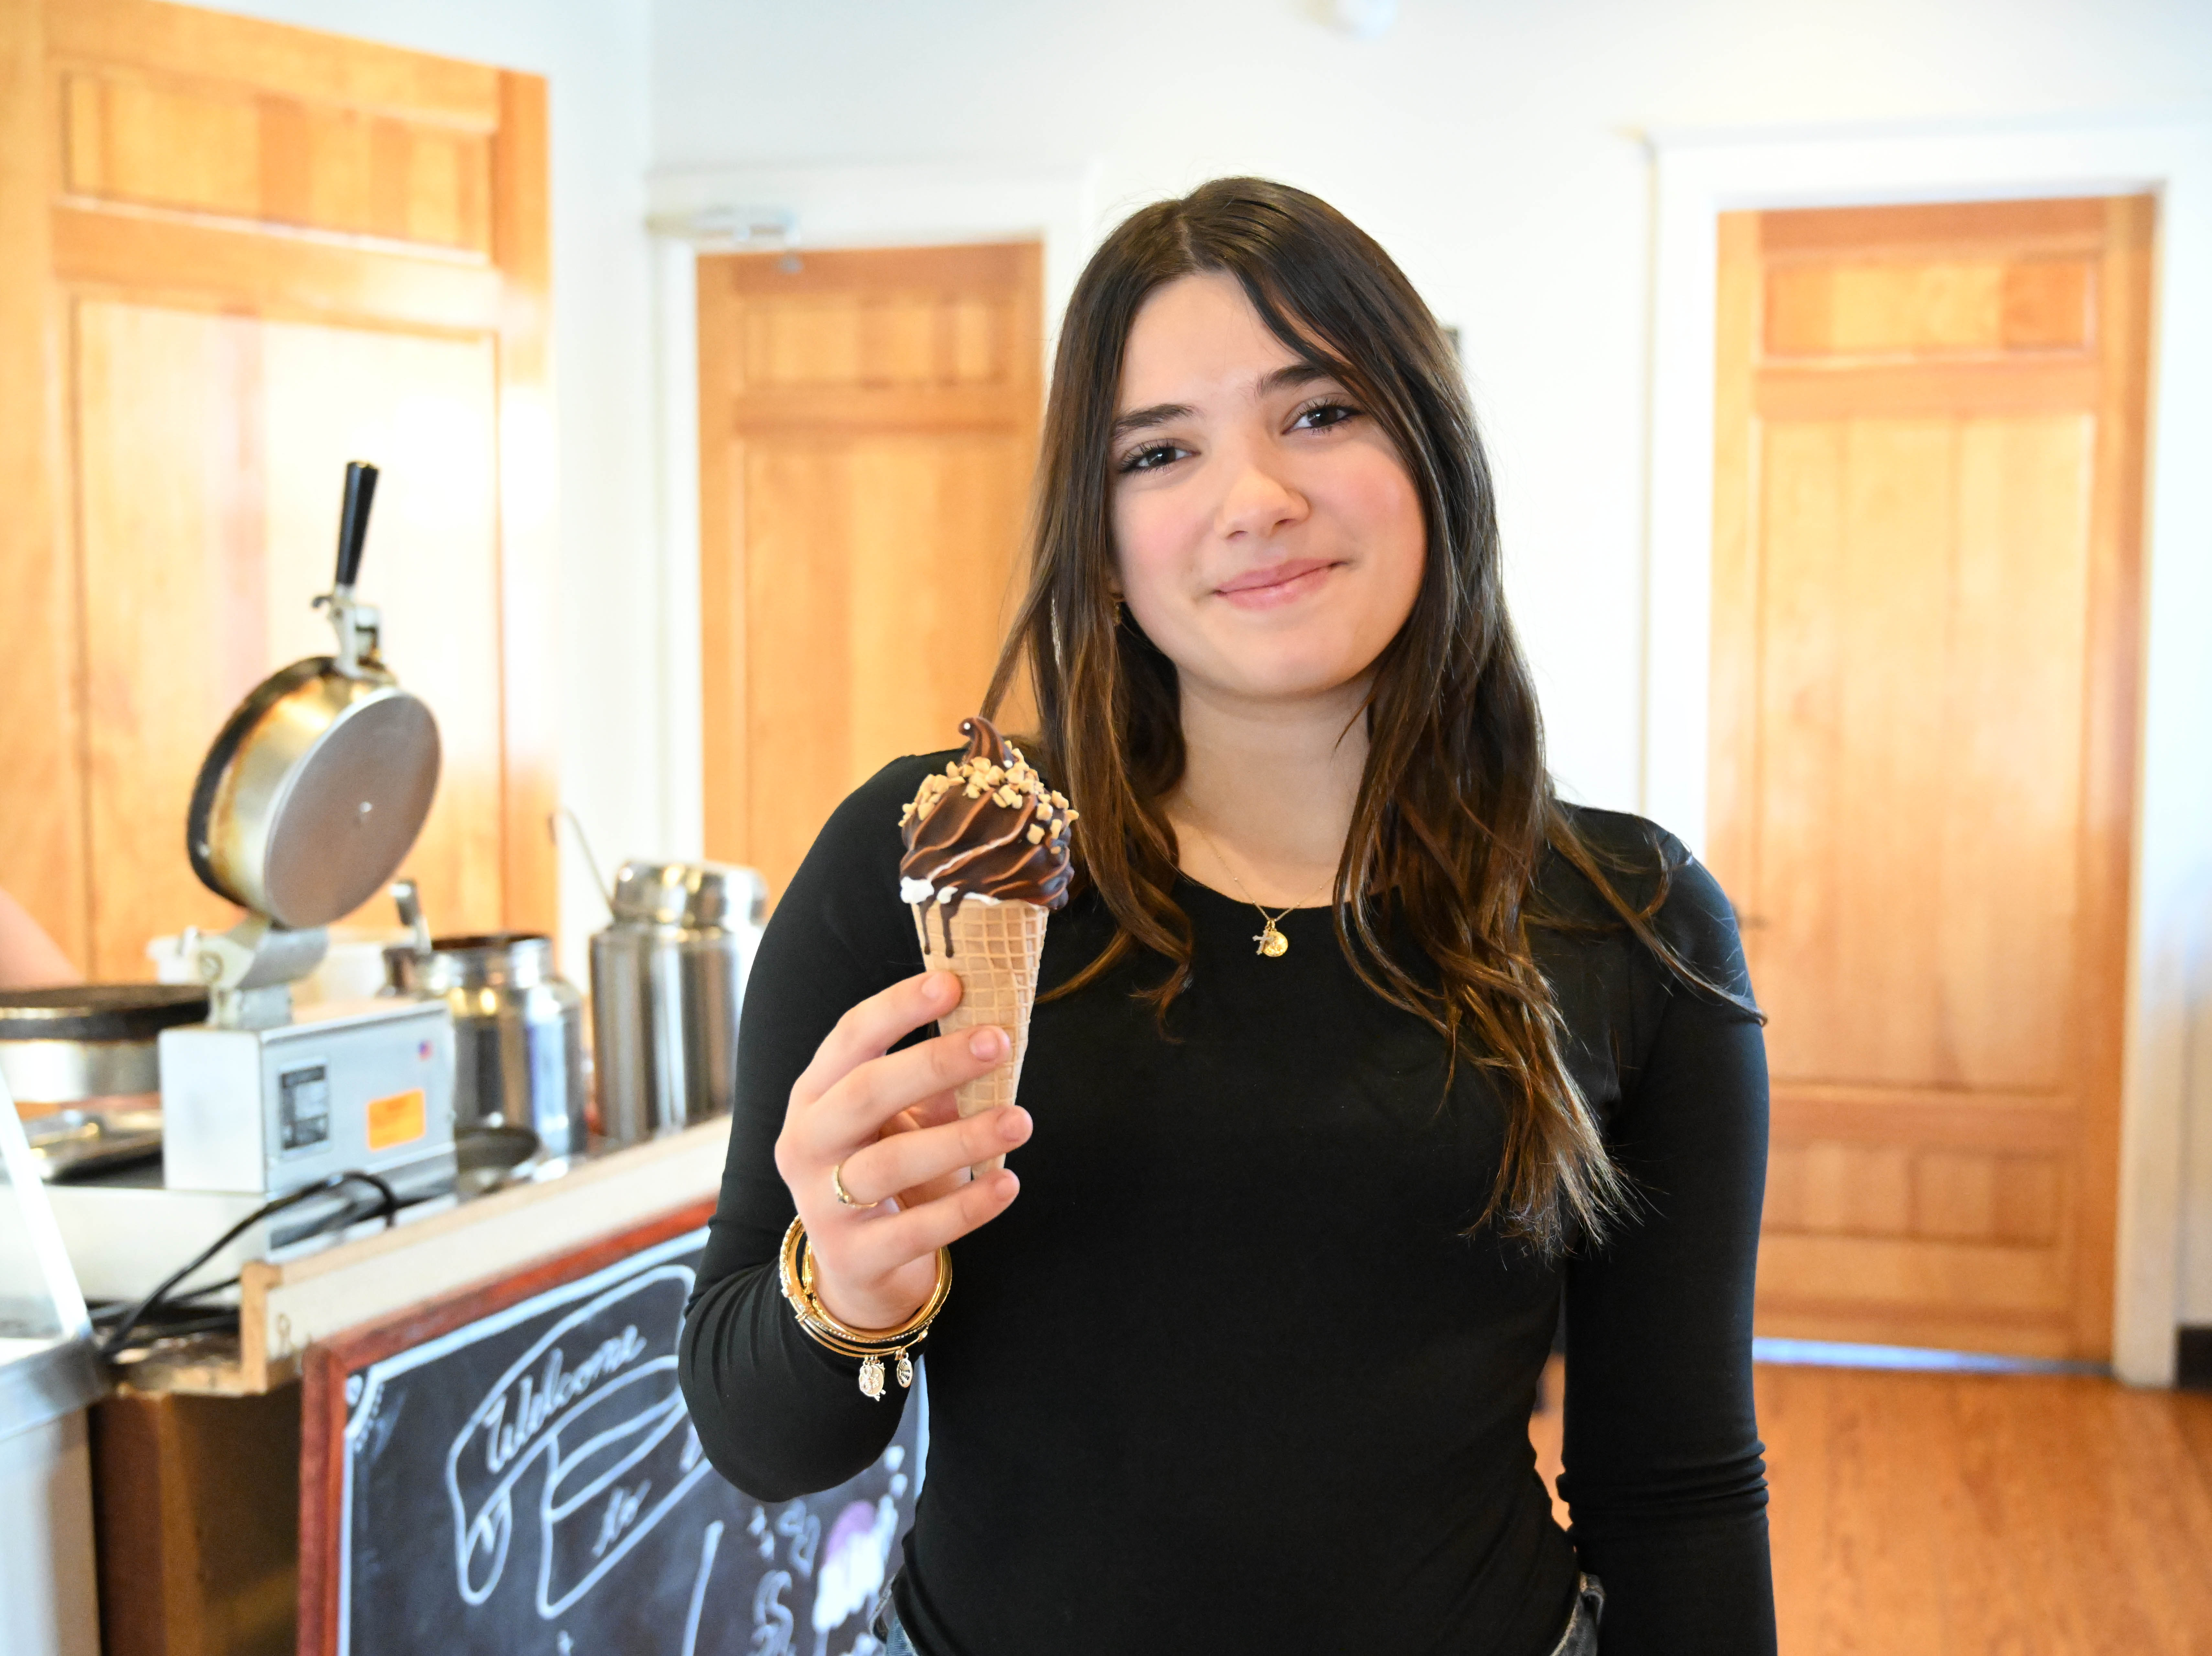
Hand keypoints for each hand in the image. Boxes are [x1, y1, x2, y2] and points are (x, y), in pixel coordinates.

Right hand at [773, 970, 1030, 1330]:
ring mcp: (822, 1205)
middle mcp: (806, 1144)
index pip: (850, 1038)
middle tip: (999, 1041)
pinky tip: (1008, 1185)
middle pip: (865, 1093)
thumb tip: (989, 1035)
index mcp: (814, 1096)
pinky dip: (966, 1207)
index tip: (953, 983)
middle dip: (934, 1062)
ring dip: (962, 1138)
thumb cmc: (885, 1172)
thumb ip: (932, 1086)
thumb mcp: (898, 1123)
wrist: (857, 1271)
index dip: (899, 1007)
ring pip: (889, 1165)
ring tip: (1021, 1120)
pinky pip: (915, 1229)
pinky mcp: (854, 1258)